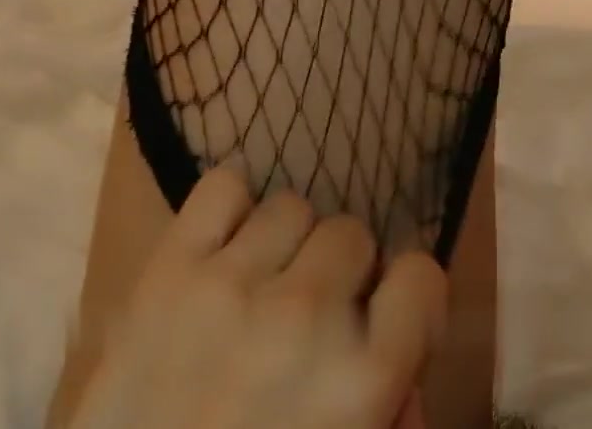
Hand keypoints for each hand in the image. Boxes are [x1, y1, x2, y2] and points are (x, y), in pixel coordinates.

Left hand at [71, 168, 446, 428]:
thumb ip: (390, 404)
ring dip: (284, 245)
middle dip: (339, 273)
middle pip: (351, 235)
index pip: (422, 278)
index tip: (382, 320)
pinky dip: (229, 212)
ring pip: (291, 207)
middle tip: (308, 315)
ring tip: (259, 287)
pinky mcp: (169, 268)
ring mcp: (234, 284)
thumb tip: (399, 359)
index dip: (404, 298)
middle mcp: (309, 314)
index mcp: (365, 379)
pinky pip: (223, 188)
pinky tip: (222, 254)